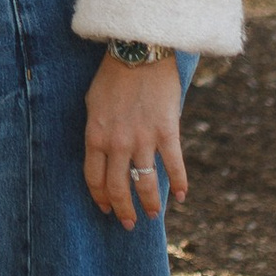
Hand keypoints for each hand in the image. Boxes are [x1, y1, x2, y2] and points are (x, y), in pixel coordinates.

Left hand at [84, 55, 187, 230]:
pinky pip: (173, 165)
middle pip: (118, 187)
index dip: (100, 198)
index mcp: (95, 136)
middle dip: (123, 210)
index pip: (94, 179)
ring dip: (149, 204)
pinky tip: (181, 196)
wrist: (139, 51)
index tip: (106, 209)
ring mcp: (142, 139)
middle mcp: (117, 143)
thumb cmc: (113, 74)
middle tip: (128, 224)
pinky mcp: (167, 131)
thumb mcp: (93, 103)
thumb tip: (102, 151)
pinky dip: (179, 183)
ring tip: (152, 215)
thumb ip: (97, 130)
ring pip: (144, 183)